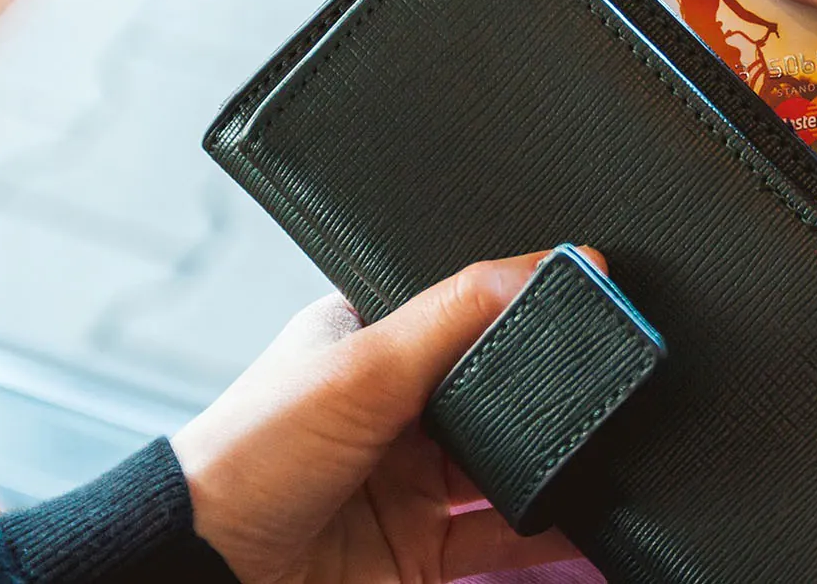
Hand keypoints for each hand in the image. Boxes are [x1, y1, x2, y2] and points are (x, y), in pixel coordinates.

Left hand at [171, 249, 598, 582]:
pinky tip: (589, 516)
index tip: (591, 297)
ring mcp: (410, 483)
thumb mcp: (361, 363)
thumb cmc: (246, 457)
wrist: (206, 570)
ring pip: (509, 467)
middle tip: (610, 380)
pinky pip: (506, 535)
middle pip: (497, 393)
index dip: (522, 306)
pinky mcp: (423, 548)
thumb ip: (457, 314)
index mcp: (369, 342)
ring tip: (610, 448)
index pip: (464, 311)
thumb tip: (549, 263)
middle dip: (548, 393)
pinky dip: (551, 530)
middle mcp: (394, 410)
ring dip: (554, 463)